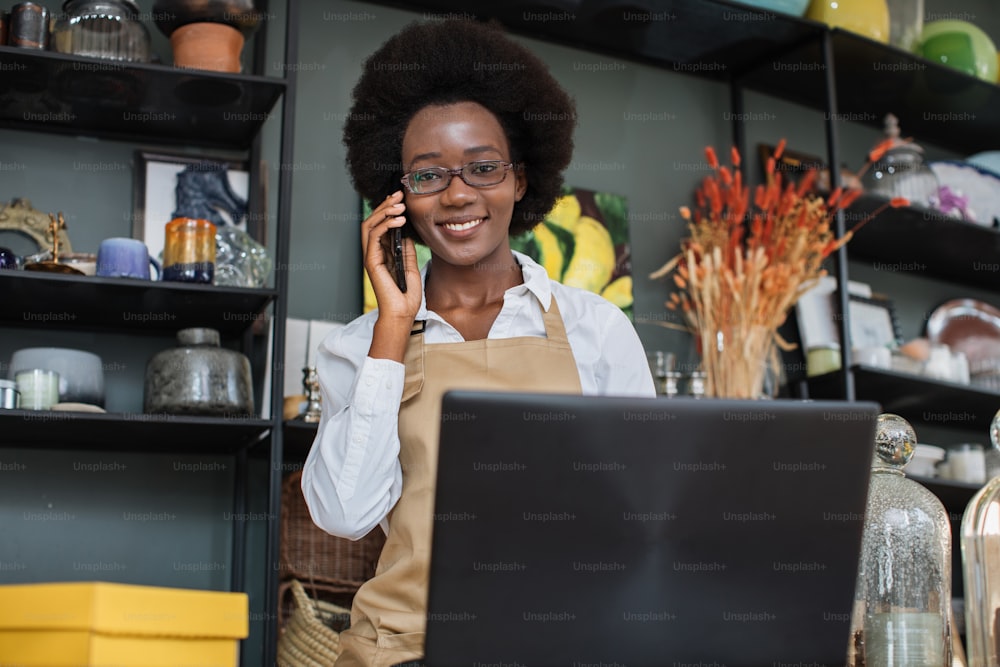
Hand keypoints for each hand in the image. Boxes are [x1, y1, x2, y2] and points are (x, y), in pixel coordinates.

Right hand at [362, 191, 421, 356]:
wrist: (402, 313)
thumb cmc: (406, 295)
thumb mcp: (410, 266)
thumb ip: (406, 250)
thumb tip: (407, 233)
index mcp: (382, 253)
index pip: (380, 225)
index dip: (388, 209)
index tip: (400, 198)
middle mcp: (374, 253)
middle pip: (372, 221)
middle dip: (385, 205)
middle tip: (399, 194)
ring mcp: (371, 257)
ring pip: (369, 225)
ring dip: (384, 212)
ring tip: (399, 205)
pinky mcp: (371, 262)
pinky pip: (373, 237)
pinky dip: (385, 225)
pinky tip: (398, 220)